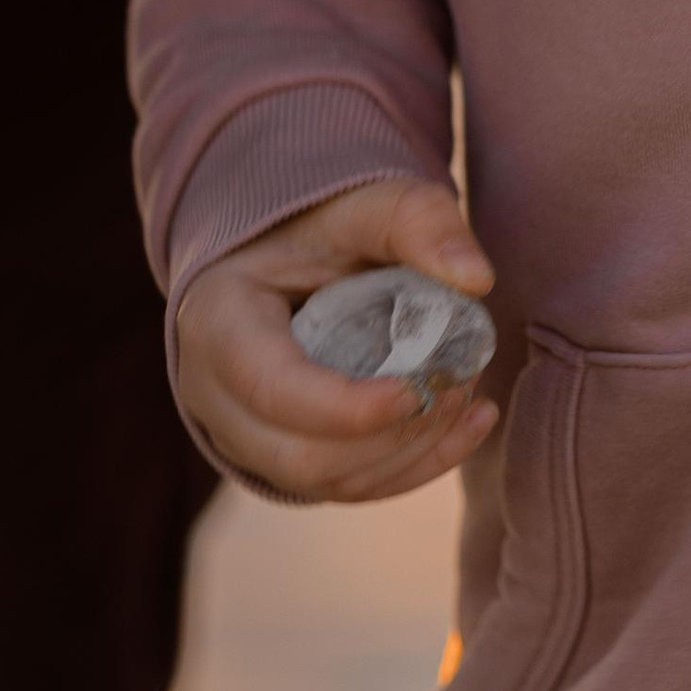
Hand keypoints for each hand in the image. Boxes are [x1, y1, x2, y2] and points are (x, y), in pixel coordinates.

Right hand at [174, 177, 497, 503]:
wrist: (288, 248)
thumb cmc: (322, 222)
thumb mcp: (366, 203)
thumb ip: (418, 223)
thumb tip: (477, 280)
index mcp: (218, 320)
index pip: (271, 390)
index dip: (346, 407)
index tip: (418, 388)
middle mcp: (213, 393)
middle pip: (297, 456)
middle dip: (388, 437)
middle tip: (456, 386)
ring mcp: (242, 435)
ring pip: (323, 482)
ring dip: (407, 454)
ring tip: (466, 396)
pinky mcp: (281, 456)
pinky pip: (342, 486)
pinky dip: (410, 467)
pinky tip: (468, 424)